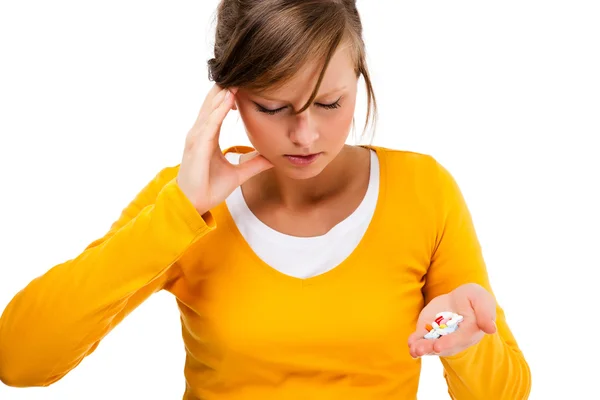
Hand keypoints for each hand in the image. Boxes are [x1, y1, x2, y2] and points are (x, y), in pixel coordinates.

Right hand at [177, 84, 273, 214]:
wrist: (194, 204)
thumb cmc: (209, 187)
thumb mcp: (238, 174)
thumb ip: (253, 164)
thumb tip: (271, 158)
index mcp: (208, 136)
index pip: (218, 109)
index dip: (230, 96)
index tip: (245, 85)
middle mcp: (199, 133)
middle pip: (212, 103)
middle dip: (226, 87)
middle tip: (243, 71)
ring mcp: (196, 138)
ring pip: (210, 108)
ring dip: (223, 93)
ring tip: (238, 77)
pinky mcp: (196, 146)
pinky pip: (209, 124)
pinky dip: (218, 110)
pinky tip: (228, 99)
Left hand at [408, 283, 496, 357]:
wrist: (460, 298)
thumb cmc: (474, 298)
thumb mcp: (481, 300)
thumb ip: (485, 313)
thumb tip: (491, 329)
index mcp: (470, 332)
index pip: (459, 339)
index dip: (448, 343)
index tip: (438, 347)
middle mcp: (455, 338)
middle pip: (443, 346)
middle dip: (430, 348)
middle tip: (419, 350)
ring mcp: (441, 336)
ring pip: (431, 345)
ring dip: (421, 348)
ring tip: (413, 350)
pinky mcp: (429, 331)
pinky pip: (422, 338)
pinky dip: (415, 342)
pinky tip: (410, 344)